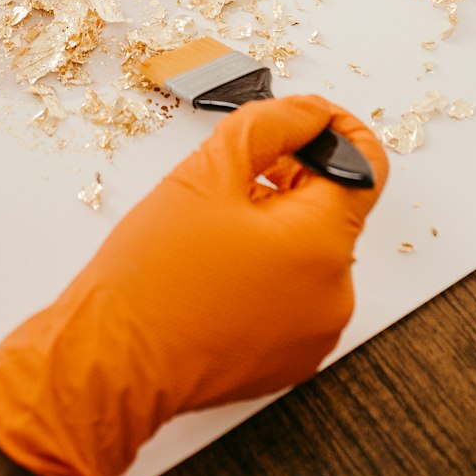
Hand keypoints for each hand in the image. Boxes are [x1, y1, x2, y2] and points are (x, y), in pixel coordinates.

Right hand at [0, 96, 387, 475]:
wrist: (110, 363)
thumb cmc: (152, 276)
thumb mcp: (209, 170)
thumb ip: (272, 124)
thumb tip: (310, 112)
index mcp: (323, 243)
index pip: (364, 167)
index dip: (337, 131)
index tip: (308, 119)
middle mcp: (335, 295)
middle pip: (331, 209)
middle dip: (290, 180)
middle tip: (231, 175)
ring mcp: (314, 333)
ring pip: (309, 251)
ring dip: (274, 225)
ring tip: (211, 229)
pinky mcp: (288, 358)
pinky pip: (293, 293)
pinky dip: (266, 269)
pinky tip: (214, 268)